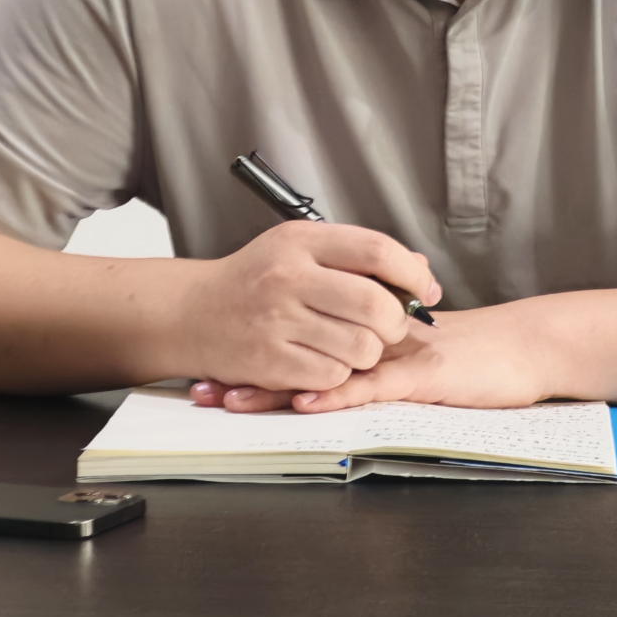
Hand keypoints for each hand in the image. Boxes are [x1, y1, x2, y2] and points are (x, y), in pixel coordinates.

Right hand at [179, 221, 439, 394]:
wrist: (190, 313)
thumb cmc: (253, 280)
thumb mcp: (300, 248)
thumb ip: (357, 256)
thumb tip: (419, 269)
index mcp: (301, 241)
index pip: (376, 250)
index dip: (412, 273)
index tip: (425, 289)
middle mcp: (289, 277)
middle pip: (376, 304)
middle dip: (396, 321)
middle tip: (389, 326)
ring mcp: (278, 321)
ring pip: (361, 347)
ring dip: (368, 351)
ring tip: (352, 343)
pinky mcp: (270, 362)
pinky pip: (333, 375)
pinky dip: (339, 373)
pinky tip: (324, 359)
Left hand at [191, 301, 559, 413]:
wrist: (522, 348)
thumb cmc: (471, 354)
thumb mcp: (413, 351)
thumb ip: (372, 353)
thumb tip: (328, 368)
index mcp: (366, 331)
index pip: (300, 337)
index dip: (255, 354)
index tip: (212, 370)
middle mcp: (372, 339)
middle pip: (300, 352)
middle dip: (249, 371)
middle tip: (204, 389)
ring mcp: (394, 357)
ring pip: (324, 368)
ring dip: (278, 387)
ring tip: (233, 399)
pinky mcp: (420, 377)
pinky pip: (372, 387)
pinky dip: (337, 394)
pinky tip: (306, 400)